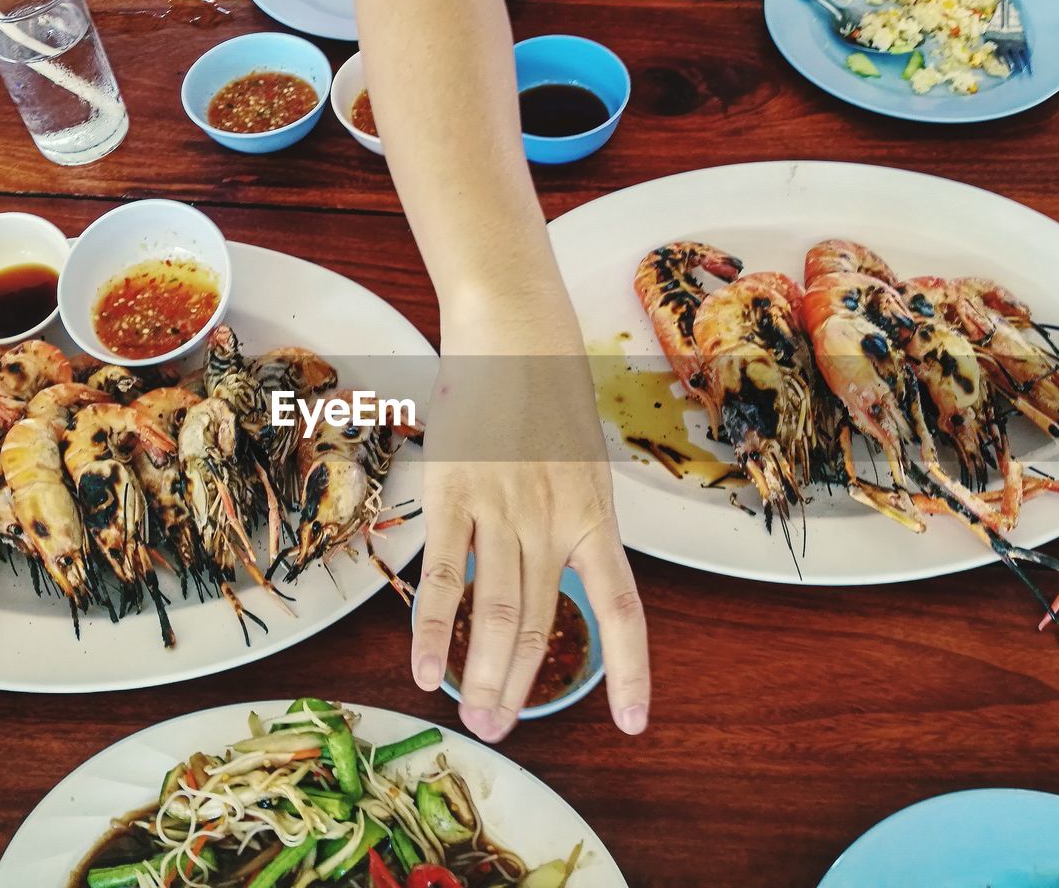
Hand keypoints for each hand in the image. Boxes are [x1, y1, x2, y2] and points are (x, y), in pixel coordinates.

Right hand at [410, 294, 651, 741]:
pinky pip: (444, 574)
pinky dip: (433, 629)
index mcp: (595, 513)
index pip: (623, 607)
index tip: (633, 722)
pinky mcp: (454, 492)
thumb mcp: (581, 460)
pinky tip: (425, 669)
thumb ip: (572, 517)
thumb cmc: (547, 391)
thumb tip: (562, 568)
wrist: (513, 328)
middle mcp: (555, 519)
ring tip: (474, 717)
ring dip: (483, 673)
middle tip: (502, 730)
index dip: (631, 670)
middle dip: (521, 685)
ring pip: (497, 609)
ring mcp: (504, 507)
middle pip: (543, 622)